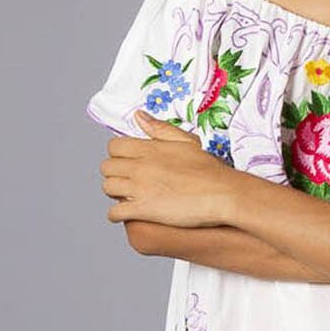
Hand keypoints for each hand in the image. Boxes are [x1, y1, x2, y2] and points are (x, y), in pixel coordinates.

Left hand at [100, 112, 235, 227]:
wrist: (222, 195)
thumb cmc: (210, 170)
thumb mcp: (186, 142)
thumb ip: (159, 129)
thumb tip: (138, 116)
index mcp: (149, 148)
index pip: (114, 146)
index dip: (119, 155)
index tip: (129, 162)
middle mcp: (140, 166)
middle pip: (107, 167)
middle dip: (115, 173)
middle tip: (129, 180)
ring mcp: (139, 188)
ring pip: (108, 188)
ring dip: (116, 193)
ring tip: (129, 196)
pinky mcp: (143, 210)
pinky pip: (115, 212)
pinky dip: (117, 214)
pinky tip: (129, 214)